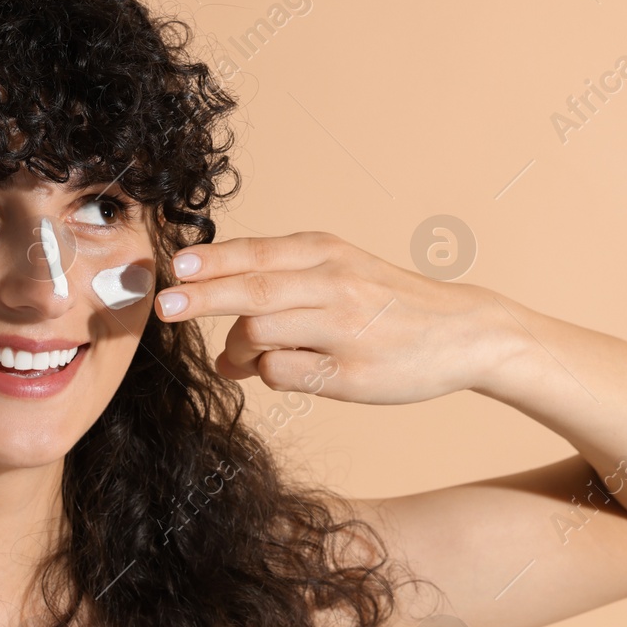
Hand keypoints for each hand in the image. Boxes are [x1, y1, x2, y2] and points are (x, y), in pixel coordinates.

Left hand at [155, 231, 516, 404]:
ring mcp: (343, 329)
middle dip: (202, 298)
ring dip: (237, 349)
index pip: (256, 253)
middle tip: (164, 307)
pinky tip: (286, 371)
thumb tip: (221, 349)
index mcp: (327, 253)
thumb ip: (279, 297)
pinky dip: (270, 374)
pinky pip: (282, 373)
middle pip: (251, 290)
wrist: (462, 332)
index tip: (175, 268)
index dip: (212, 262)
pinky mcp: (350, 373)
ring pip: (260, 335)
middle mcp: (334, 284)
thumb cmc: (388, 305)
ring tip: (237, 359)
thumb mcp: (339, 277)